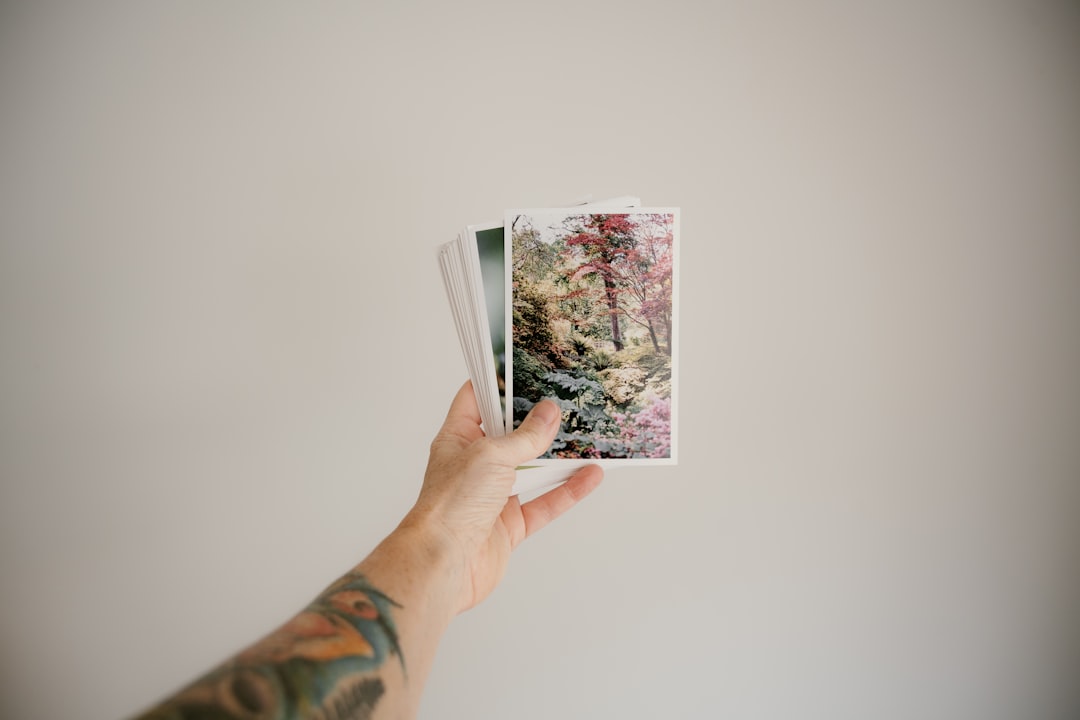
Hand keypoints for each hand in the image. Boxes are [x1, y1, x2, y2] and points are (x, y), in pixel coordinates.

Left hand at [407, 381, 602, 612]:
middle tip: (566, 398)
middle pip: (510, 435)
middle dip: (537, 420)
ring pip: (532, 469)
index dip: (498, 383)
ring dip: (558, 456)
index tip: (525, 367)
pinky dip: (568, 490)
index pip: (475, 401)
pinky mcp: (509, 524)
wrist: (442, 564)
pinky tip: (590, 476)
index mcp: (458, 440)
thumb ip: (524, 437)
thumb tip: (549, 413)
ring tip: (586, 434)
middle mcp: (475, 465)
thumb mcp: (490, 456)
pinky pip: (545, 502)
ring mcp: (493, 495)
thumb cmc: (450, 506)